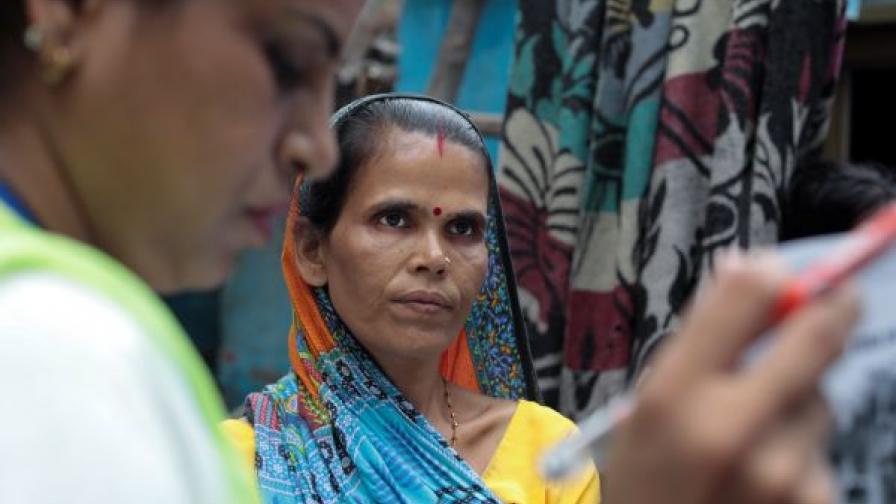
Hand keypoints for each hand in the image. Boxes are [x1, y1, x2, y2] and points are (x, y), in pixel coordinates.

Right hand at [604, 253, 858, 503]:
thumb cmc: (644, 483)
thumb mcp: (644, 409)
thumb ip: (695, 346)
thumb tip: (748, 272)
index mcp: (674, 396)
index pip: (745, 298)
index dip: (770, 276)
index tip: (778, 273)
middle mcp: (732, 429)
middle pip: (815, 335)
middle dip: (832, 309)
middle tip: (839, 298)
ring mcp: (782, 472)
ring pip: (820, 398)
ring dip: (801, 398)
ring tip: (758, 433)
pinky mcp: (814, 502)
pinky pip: (822, 449)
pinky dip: (803, 449)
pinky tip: (768, 476)